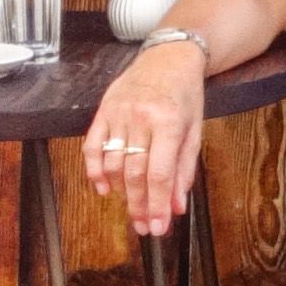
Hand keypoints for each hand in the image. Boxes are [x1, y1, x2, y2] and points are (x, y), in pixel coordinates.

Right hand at [83, 46, 209, 236]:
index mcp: (168, 122)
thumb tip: (177, 206)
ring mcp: (118, 113)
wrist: (167, 57)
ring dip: (120, 192)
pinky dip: (95, 170)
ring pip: (113, 163)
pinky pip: (92, 146)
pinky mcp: (103, 110)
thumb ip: (183, 169)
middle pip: (134, 173)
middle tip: (144, 227)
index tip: (159, 227)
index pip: (159, 173)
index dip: (158, 204)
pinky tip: (103, 187)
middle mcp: (141, 117)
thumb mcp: (194, 131)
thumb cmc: (185, 95)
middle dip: (139, 205)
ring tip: (132, 209)